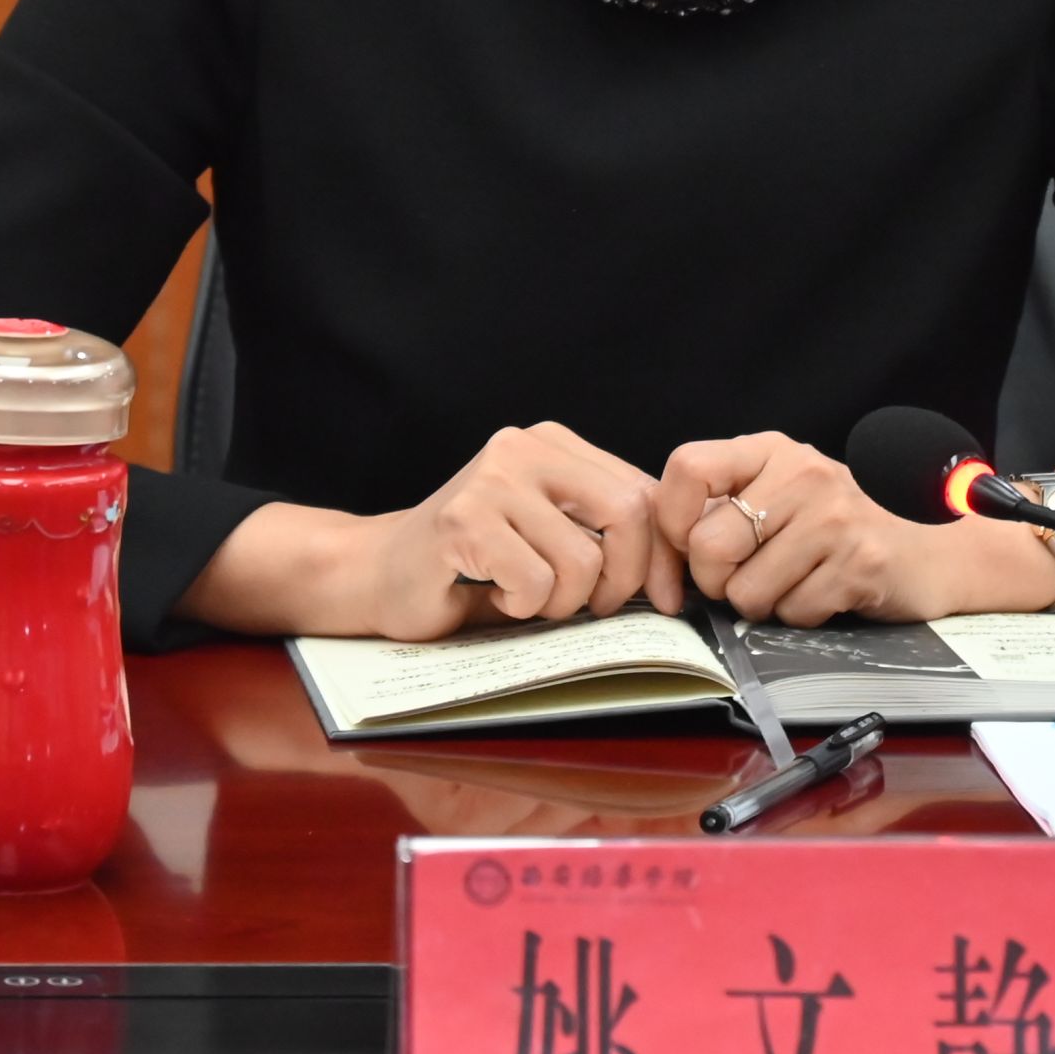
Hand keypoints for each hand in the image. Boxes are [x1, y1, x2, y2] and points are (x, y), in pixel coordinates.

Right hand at [351, 423, 673, 640]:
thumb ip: (603, 534)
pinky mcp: (463, 519)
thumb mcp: (548, 536)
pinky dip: (524, 606)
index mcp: (554, 445)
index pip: (643, 491)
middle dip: (624, 579)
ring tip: (527, 598)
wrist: (376, 575)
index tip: (665, 598)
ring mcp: (491, 480)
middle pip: (627, 513)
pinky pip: (535, 579)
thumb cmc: (470, 565)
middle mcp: (523, 448)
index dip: (663, 553)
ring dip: (563, 602)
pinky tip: (496, 595)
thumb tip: (678, 574)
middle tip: (594, 609)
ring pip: (582, 558)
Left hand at [650, 431, 1054, 624]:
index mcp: (773, 452)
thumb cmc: (841, 529)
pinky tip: (828, 593)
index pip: (688, 468)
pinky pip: (792, 613)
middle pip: (708, 546)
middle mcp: (803, 474)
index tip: (687, 546)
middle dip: (717, 582)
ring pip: (746, 592)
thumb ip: (727, 507)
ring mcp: (835, 517)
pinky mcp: (861, 562)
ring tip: (797, 582)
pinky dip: (802, 616)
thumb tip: (660, 551)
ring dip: (764, 604)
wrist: (933, 549)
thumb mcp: (784, 494)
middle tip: (746, 579)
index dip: (672, 520)